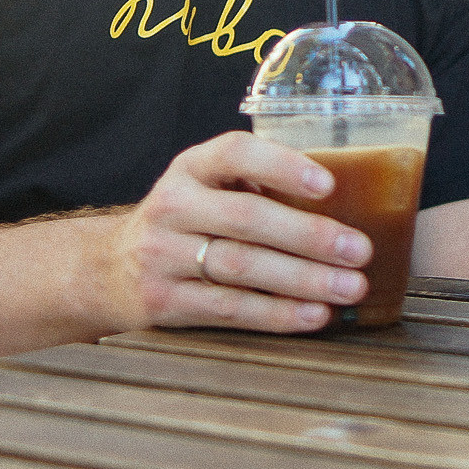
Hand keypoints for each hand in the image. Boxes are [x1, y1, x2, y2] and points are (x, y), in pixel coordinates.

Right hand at [104, 132, 372, 333]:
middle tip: (359, 250)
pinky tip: (314, 315)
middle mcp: (173, 206)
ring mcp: (163, 255)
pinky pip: (229, 308)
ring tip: (349, 287)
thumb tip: (353, 199)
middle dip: (310, 235)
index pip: (235, 154)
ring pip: (241, 267)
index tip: (329, 184)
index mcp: (192, 167)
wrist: (109, 268)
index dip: (283, 166)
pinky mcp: (164, 301)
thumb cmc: (186, 222)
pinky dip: (277, 313)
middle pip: (246, 218)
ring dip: (303, 279)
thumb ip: (258, 186)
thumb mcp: (208, 187)